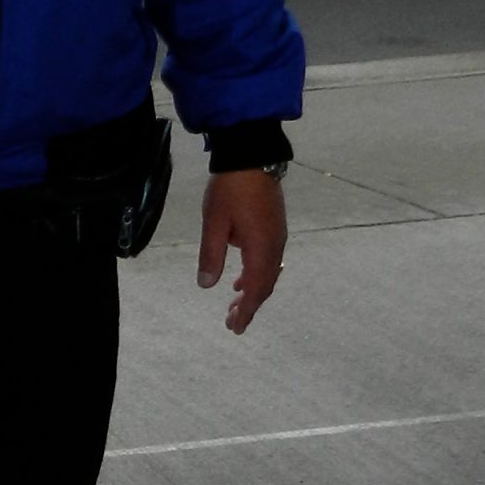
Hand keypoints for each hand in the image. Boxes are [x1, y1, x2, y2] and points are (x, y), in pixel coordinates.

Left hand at [197, 170, 286, 333]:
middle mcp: (274, 246)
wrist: (251, 156)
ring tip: (234, 305)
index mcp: (262, 248)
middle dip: (248, 305)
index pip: (255, 289)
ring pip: (266, 273)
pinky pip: (267, 259)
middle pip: (264, 285)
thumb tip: (207, 285)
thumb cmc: (230, 188)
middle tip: (232, 324)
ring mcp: (277, 236)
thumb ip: (211, 255)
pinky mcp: (274, 227)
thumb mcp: (214, 223)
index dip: (245, 310)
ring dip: (251, 291)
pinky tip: (240, 278)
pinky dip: (255, 274)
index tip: (235, 328)